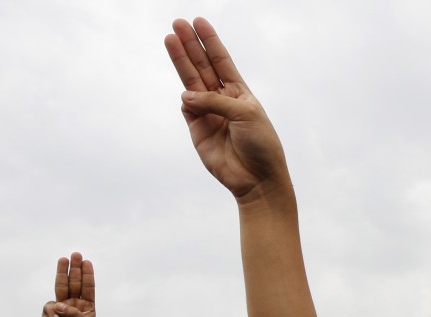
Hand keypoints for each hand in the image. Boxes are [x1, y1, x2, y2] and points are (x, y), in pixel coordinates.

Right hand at [40, 253, 95, 316]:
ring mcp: (61, 307)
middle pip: (74, 283)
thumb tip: (59, 304)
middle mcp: (74, 304)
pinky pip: (50, 306)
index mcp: (87, 306)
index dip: (87, 274)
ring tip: (63, 259)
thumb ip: (73, 313)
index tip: (87, 262)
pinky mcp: (49, 313)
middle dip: (74, 269)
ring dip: (62, 273)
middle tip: (76, 254)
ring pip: (61, 287)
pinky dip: (53, 311)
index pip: (87, 287)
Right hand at [165, 18, 291, 202]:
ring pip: (191, 82)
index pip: (222, 61)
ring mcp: (209, 114)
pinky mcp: (198, 131)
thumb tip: (185, 95)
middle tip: (177, 23)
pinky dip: (188, 100)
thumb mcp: (245, 114)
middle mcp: (223, 101)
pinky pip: (188, 108)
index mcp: (240, 93)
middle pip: (202, 67)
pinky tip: (188, 96)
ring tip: (170, 38)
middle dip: (190, 45)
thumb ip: (215, 101)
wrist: (257, 179)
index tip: (199, 22)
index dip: (210, 42)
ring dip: (180, 60)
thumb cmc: (260, 145)